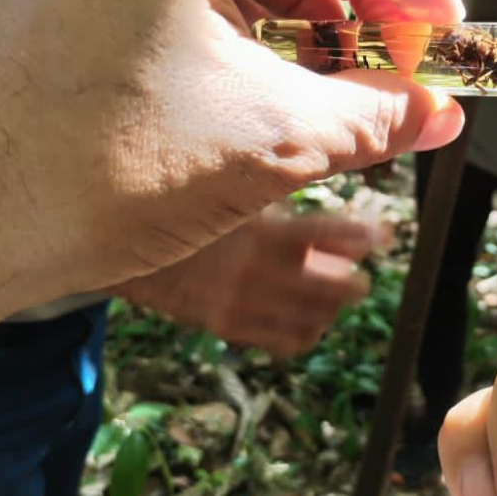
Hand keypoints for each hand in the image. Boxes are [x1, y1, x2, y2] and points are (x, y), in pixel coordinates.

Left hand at [0, 0, 465, 351]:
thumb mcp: (270, 137)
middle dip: (372, 8)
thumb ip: (376, 113)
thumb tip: (441, 111)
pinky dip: (279, 43)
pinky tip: (318, 92)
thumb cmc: (92, 167)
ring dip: (331, 32)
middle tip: (420, 74)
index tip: (450, 32)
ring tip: (376, 95)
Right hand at [113, 203, 387, 357]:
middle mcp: (250, 271)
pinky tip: (311, 315)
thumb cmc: (178, 192)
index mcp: (255, 227)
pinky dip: (305, 329)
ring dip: (333, 306)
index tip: (385, 232)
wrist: (111, 234)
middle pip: (328, 288)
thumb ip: (276, 176)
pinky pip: (281, 340)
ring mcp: (236, 303)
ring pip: (310, 320)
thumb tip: (327, 155)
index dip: (362, 236)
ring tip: (344, 290)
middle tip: (364, 270)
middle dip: (354, 280)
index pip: (328, 236)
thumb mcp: (230, 178)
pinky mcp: (223, 323)